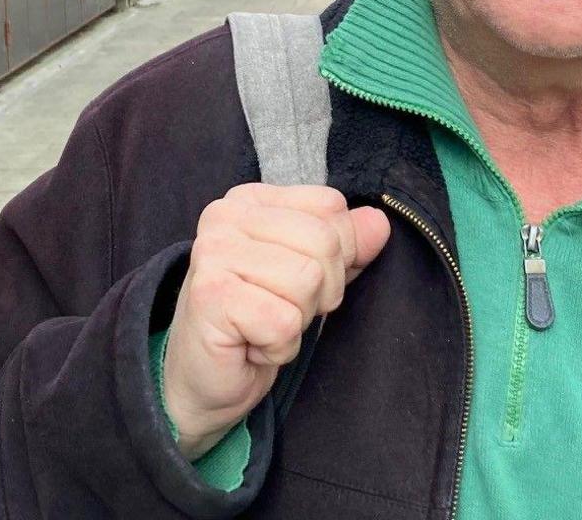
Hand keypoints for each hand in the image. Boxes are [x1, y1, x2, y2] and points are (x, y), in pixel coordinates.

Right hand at [161, 184, 390, 458]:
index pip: (330, 207)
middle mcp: (225, 216)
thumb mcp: (311, 276)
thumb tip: (378, 223)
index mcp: (250, 200)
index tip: (299, 282)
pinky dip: (279, 346)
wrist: (202, 381)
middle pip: (325, 243)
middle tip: (280, 311)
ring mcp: (213, 253)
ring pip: (308, 280)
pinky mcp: (211, 296)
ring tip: (263, 326)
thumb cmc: (255, 323)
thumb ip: (346, 246)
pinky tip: (251, 345)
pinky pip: (284, 321)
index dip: (337, 254)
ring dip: (297, 320)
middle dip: (320, 293)